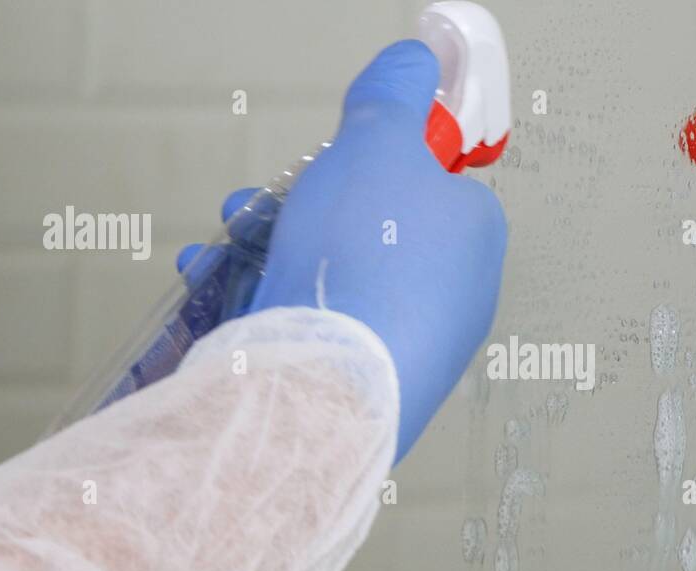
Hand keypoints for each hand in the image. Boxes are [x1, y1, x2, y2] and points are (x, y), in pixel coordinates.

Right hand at [179, 41, 506, 463]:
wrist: (332, 384)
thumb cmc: (367, 256)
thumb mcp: (379, 141)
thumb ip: (395, 95)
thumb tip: (417, 59)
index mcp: (473, 236)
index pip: (429, 181)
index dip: (372, 162)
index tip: (328, 162)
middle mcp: (454, 296)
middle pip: (370, 230)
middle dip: (300, 206)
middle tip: (258, 204)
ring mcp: (412, 347)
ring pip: (333, 280)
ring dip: (269, 250)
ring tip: (224, 244)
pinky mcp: (366, 387)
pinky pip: (316, 331)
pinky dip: (265, 305)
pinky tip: (222, 296)